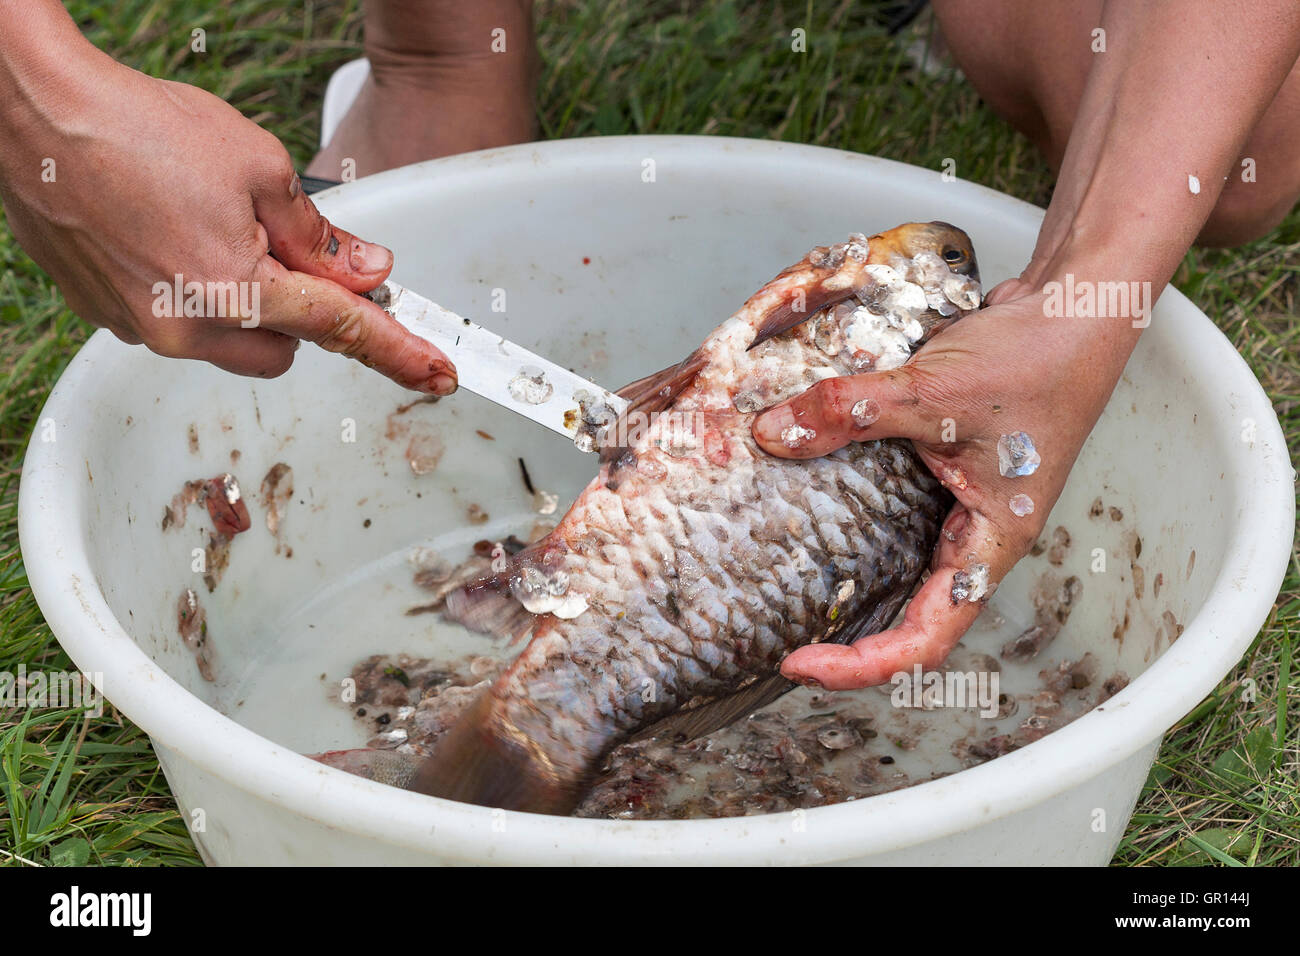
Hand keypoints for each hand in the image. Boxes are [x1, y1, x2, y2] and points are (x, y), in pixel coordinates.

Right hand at [0, 48, 455, 391]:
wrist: (36, 113)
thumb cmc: (139, 127)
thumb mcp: (260, 166)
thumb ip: (321, 235)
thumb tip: (369, 271)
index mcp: (234, 288)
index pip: (342, 330)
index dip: (397, 352)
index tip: (437, 375)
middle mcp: (186, 327)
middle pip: (286, 351)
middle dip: (300, 313)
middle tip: (283, 251)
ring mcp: (143, 328)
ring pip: (234, 345)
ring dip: (248, 306)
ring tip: (215, 233)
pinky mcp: (110, 318)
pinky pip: (181, 328)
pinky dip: (196, 297)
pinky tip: (174, 239)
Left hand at [751, 276, 1131, 689]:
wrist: (1074, 307)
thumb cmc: (1036, 359)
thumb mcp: (933, 390)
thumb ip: (849, 411)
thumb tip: (772, 432)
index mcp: (989, 543)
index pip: (926, 636)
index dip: (862, 664)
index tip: (800, 664)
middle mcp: (974, 533)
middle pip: (909, 613)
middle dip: (846, 636)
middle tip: (779, 638)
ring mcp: (958, 500)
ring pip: (897, 561)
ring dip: (846, 575)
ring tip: (779, 577)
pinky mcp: (941, 463)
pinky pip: (891, 504)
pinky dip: (847, 504)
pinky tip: (804, 488)